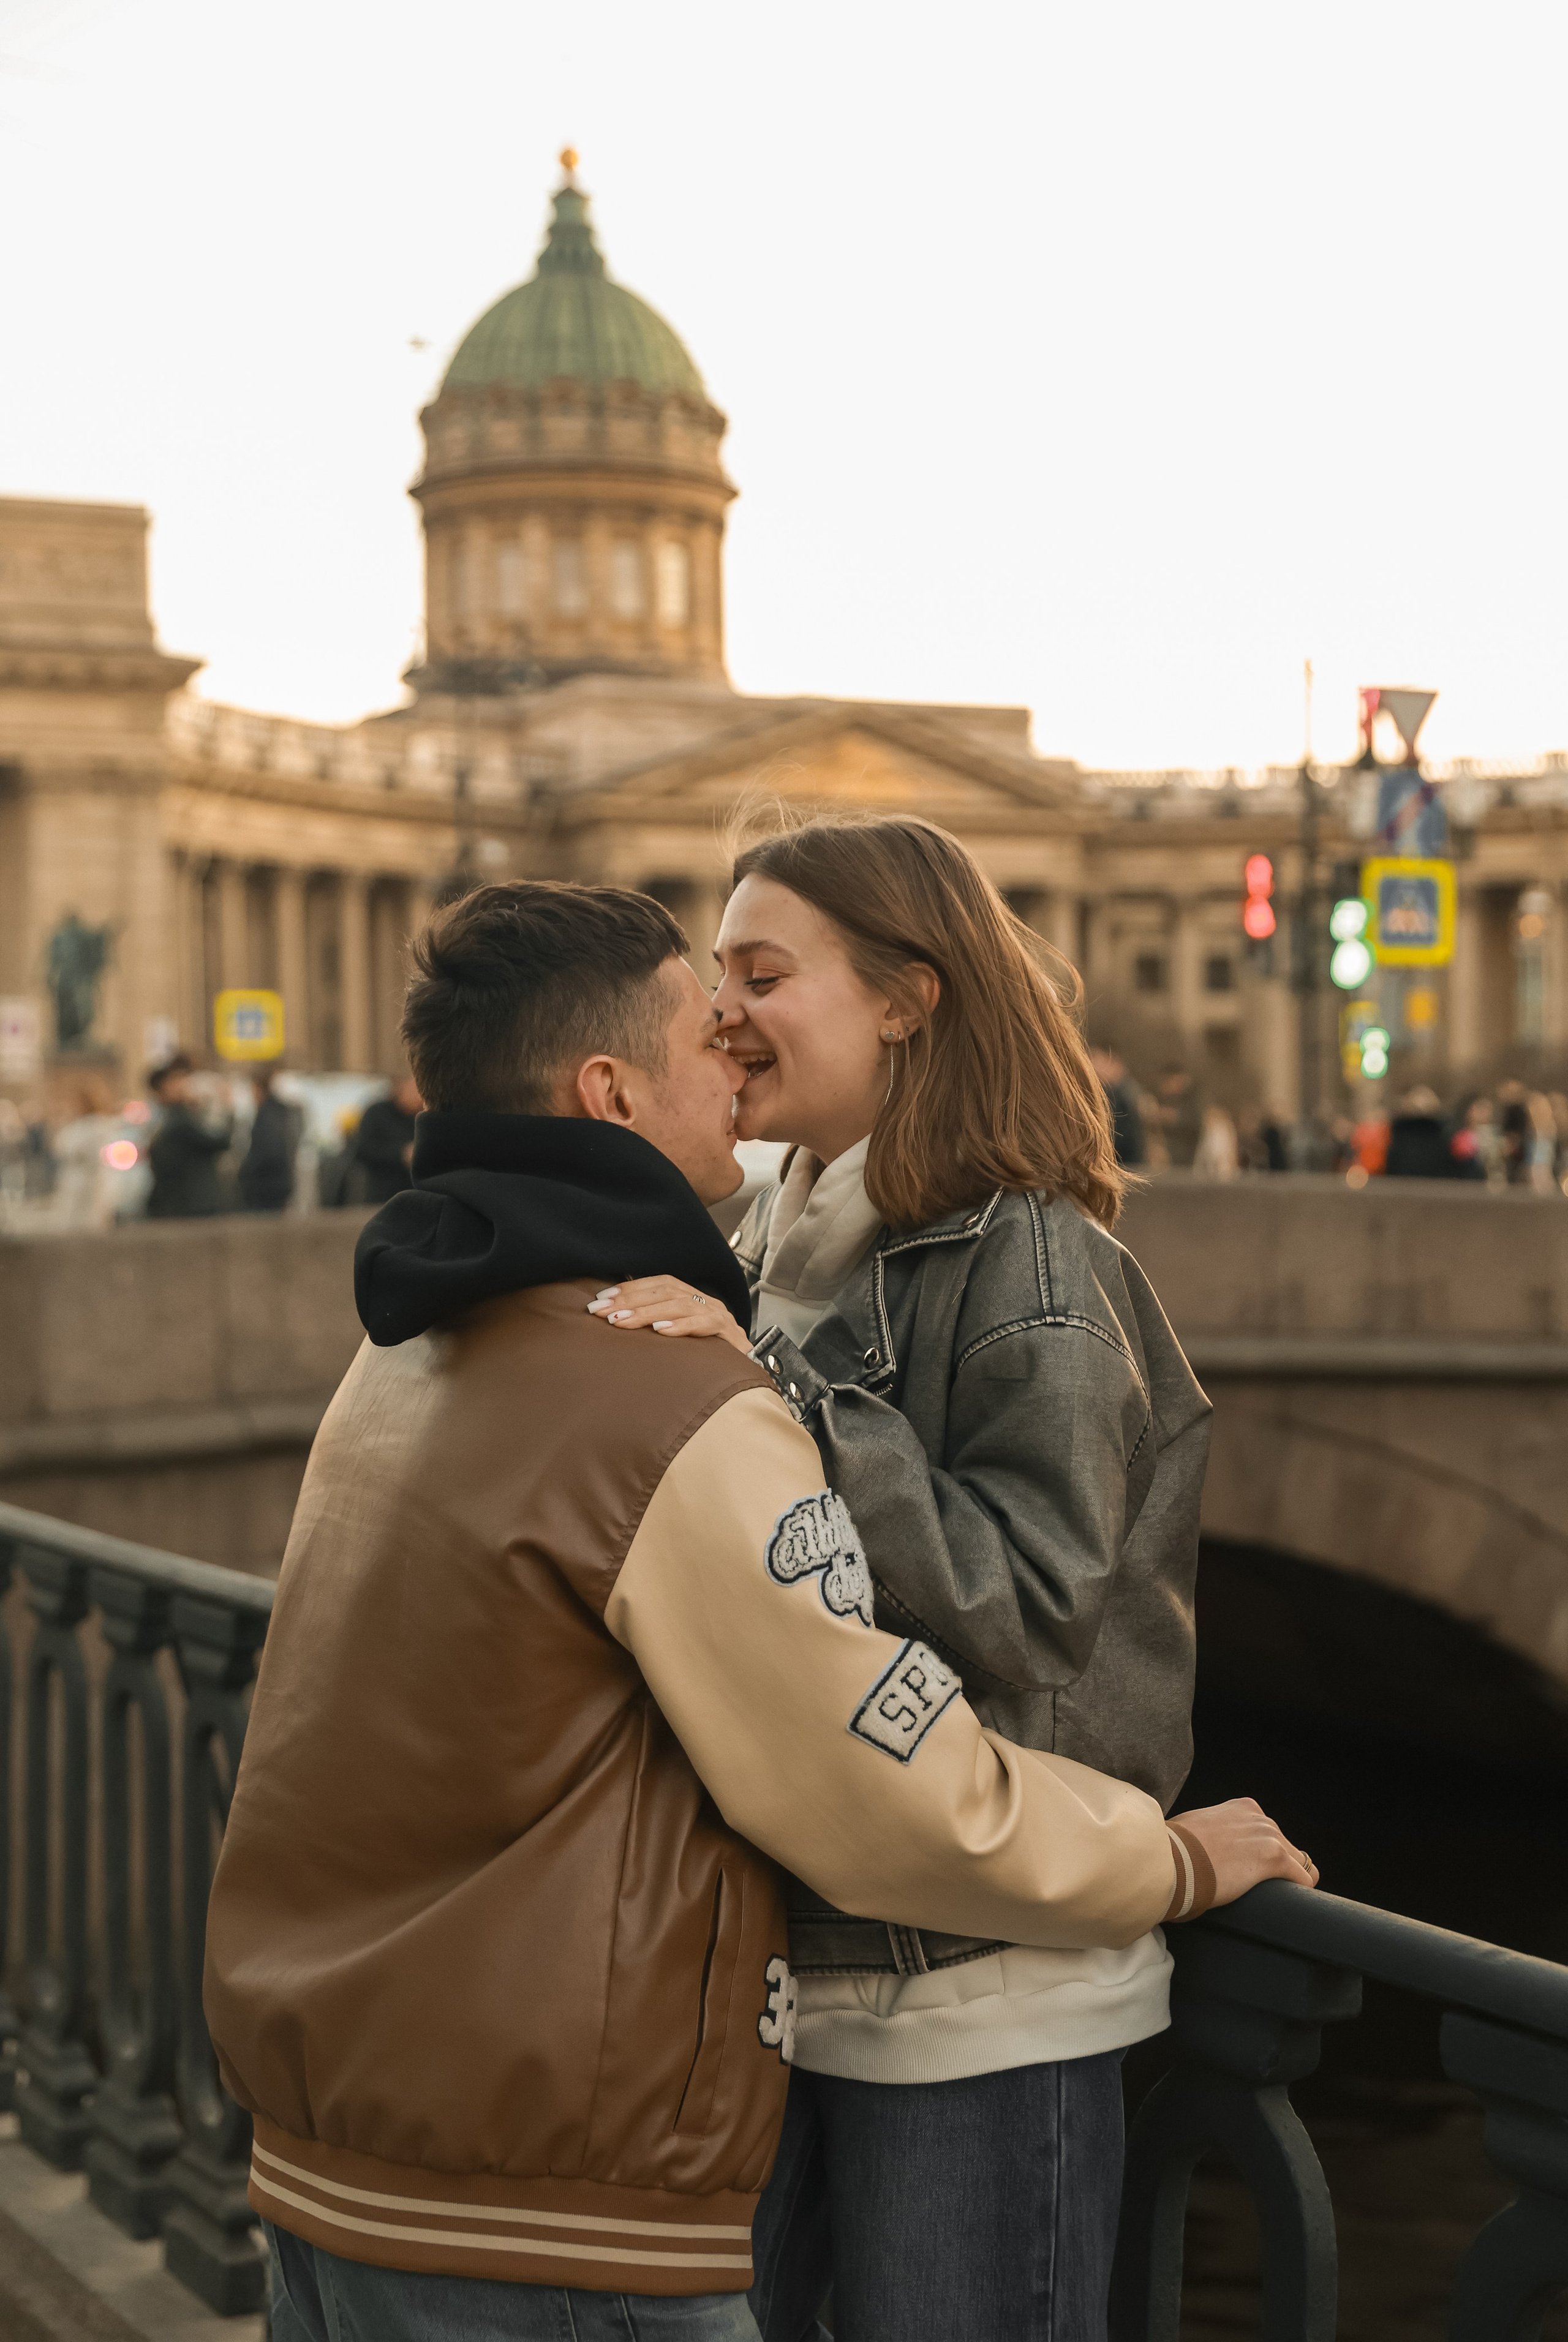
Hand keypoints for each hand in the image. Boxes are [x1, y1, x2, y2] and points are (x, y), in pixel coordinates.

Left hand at [585, 1276, 752, 1356]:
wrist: (747, 1376)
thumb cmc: (706, 1357)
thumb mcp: (678, 1336)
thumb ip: (655, 1323)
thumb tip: (616, 1316)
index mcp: (691, 1298)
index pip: (658, 1284)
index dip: (629, 1288)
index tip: (600, 1299)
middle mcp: (705, 1301)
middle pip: (666, 1292)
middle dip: (630, 1300)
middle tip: (601, 1312)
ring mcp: (719, 1315)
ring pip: (681, 1304)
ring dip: (647, 1312)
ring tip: (621, 1322)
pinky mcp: (730, 1334)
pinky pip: (705, 1324)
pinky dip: (681, 1326)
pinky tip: (660, 1331)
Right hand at [1169, 1797, 1318, 1905]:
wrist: (1170, 1858)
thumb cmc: (1174, 1849)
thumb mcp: (1196, 1829)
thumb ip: (1211, 1833)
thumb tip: (1202, 1849)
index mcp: (1243, 1808)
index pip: (1268, 1833)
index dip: (1261, 1856)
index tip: (1249, 1872)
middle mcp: (1259, 1818)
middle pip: (1287, 1848)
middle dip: (1276, 1869)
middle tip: (1257, 1890)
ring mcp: (1268, 1835)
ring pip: (1300, 1864)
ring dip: (1287, 1882)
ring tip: (1269, 1900)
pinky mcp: (1275, 1857)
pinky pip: (1305, 1880)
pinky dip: (1298, 1893)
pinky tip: (1284, 1905)